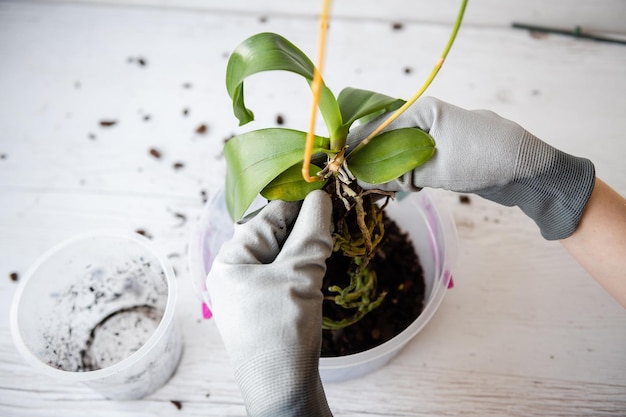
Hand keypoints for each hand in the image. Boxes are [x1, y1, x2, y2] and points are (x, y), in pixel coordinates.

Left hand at [206, 190, 333, 416]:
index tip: (328, 191)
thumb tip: (322, 197)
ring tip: (329, 248)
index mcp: (230, 260)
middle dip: (304, 228)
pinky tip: (319, 271)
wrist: (282, 392)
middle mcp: (234, 273)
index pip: (267, 217)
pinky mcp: (264, 308)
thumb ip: (310, 233)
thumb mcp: (299, 276)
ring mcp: (247, 292)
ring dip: (306, 250)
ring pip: (281, 256)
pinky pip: (283, 276)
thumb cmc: (282, 332)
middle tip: (334, 223)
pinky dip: (303, 269)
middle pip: (273, 234)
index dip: (299, 203)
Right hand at [348, 96, 594, 239]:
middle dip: (372, 162)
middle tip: (359, 185)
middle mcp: (428, 118)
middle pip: (386, 139)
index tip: (344, 169)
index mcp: (424, 110)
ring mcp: (436, 135)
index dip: (359, 148)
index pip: (379, 126)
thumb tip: (363, 179)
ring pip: (399, 153)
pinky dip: (406, 175)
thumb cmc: (485, 158)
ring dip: (389, 172)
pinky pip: (414, 162)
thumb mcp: (436, 167)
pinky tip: (400, 189)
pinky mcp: (444, 152)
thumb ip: (397, 173)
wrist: (530, 172)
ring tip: (377, 189)